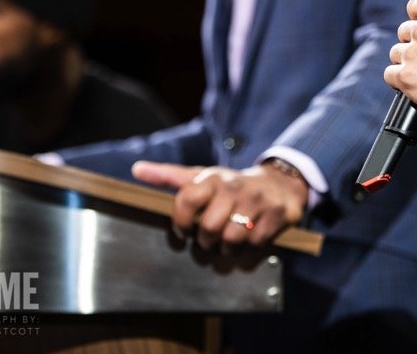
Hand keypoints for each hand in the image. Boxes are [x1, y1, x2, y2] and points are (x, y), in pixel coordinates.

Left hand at [132, 161, 307, 251]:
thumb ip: (169, 176)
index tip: (183, 231)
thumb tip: (137, 169)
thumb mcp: (202, 177)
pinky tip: (248, 238)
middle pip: (209, 227)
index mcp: (213, 178)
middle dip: (205, 241)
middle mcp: (235, 187)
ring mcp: (258, 201)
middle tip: (208, 240)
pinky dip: (249, 247)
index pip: (186, 200)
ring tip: (227, 242)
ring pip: (232, 239)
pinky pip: (256, 242)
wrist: (279, 182)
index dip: (180, 223)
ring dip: (227, 248)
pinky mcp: (278, 214)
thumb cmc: (231, 186)